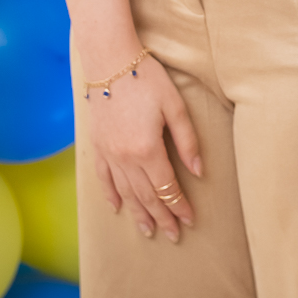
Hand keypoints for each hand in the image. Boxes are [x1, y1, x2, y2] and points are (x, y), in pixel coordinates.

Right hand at [86, 53, 200, 241]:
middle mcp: (126, 158)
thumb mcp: (174, 106)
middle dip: (162, 217)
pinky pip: (104, 179)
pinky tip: (118, 208)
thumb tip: (199, 171)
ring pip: (126, 193)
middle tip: (173, 235)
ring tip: (148, 231)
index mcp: (148, 149)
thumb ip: (187, 141)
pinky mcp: (98, 146)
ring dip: (138, 213)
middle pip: (147, 196)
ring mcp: (109, 154)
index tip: (190, 220)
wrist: (110, 62)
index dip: (179, 205)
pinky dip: (111, 195)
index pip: (167, 187)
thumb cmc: (147, 79)